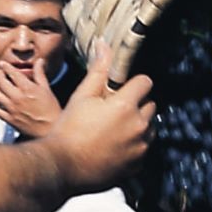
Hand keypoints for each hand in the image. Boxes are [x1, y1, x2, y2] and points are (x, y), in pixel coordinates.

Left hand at [0, 54, 64, 139]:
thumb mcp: (47, 89)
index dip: (5, 66)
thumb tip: (39, 61)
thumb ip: (40, 74)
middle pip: (0, 82)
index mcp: (27, 89)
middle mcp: (17, 97)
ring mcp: (12, 109)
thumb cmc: (51, 110)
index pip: (12, 73)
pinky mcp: (9, 119)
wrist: (50, 129)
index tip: (3, 64)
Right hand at [39, 42, 154, 194]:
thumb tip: (104, 45)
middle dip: (136, 105)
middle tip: (113, 111)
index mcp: (126, 105)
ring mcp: (140, 147)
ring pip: (149, 128)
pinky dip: (133, 146)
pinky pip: (142, 148)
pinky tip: (113, 147)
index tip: (121, 89)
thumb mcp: (82, 96)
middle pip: (149, 105)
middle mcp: (138, 126)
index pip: (145, 82)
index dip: (133, 83)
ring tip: (112, 130)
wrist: (62, 166)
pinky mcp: (137, 165)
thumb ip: (98, 70)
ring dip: (136, 125)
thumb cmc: (69, 129)